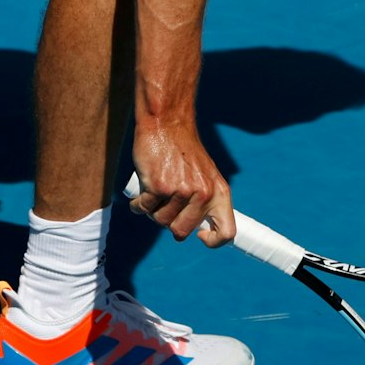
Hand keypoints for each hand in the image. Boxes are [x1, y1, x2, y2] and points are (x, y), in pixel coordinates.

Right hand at [129, 120, 234, 246]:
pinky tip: (142, 190)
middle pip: (181, 231)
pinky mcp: (158, 187)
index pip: (226, 232)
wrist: (167, 122)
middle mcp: (203, 194)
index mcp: (219, 192)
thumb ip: (204, 199)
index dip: (213, 241)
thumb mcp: (205, 173)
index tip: (199, 234)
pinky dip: (138, 204)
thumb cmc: (182, 150)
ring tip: (154, 190)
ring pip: (160, 221)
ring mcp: (180, 191)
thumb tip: (195, 230)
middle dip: (169, 222)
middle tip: (165, 204)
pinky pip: (143, 209)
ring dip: (153, 210)